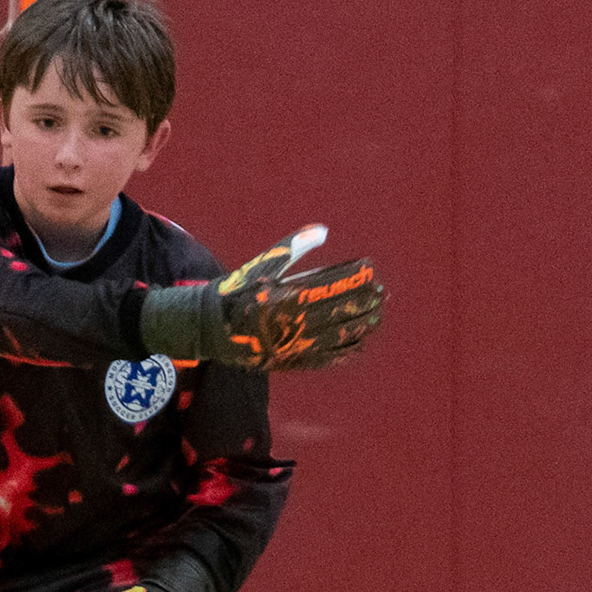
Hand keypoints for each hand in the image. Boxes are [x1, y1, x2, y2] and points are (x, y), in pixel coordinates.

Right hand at [141, 225, 384, 370]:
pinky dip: (346, 350)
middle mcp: (292, 321)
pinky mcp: (289, 361)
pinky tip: (361, 342)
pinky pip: (326, 358)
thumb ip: (294, 248)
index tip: (371, 270)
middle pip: (340, 310)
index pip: (332, 285)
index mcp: (286, 295)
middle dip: (364, 301)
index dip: (355, 278)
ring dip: (362, 325)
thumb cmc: (238, 291)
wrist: (210, 328)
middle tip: (381, 294)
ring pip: (338, 335)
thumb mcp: (263, 266)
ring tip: (377, 316)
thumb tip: (322, 231)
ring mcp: (292, 344)